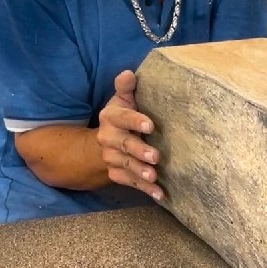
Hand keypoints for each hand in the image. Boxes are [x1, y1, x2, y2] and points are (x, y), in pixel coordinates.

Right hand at [97, 70, 163, 200]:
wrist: (107, 140)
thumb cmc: (124, 115)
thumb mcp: (123, 99)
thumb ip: (126, 87)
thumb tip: (129, 73)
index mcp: (110, 117)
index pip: (121, 118)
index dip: (134, 121)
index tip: (150, 125)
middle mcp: (107, 138)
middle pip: (123, 145)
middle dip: (139, 150)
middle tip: (155, 156)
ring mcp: (111, 157)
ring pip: (125, 165)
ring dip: (140, 172)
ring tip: (153, 176)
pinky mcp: (117, 173)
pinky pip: (130, 182)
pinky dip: (145, 189)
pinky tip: (159, 194)